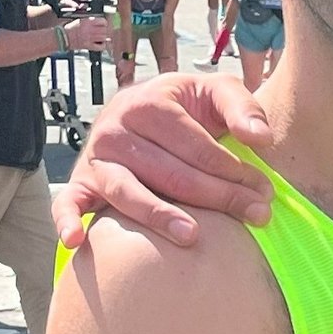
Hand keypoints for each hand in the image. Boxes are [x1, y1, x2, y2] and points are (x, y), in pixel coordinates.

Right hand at [55, 67, 274, 249]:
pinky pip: (68, 203)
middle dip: (217, 197)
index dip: (233, 170)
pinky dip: (67, 220)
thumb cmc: (185, 108)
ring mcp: (96, 158)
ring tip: (192, 236)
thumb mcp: (215, 93)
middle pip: (169, 172)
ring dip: (158, 215)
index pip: (194, 145)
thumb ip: (242, 107)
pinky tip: (76, 240)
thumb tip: (260, 138)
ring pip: (128, 191)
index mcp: (149, 102)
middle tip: (256, 217)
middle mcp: (116, 128)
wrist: (141, 111)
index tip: (264, 193)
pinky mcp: (81, 183)